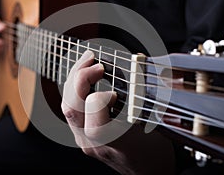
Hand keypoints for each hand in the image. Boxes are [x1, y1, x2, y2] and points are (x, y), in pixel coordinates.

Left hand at [62, 50, 174, 174]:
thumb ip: (144, 96)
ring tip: (87, 62)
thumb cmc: (154, 153)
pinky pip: (71, 110)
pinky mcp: (82, 137)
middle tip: (94, 61)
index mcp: (114, 141)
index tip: (116, 91)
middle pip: (71, 107)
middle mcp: (93, 143)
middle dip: (79, 77)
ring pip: (66, 107)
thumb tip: (139, 62)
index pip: (93, 117)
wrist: (147, 173)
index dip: (101, 97)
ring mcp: (84, 141)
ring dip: (74, 81)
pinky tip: (85, 78)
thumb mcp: (156, 124)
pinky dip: (75, 90)